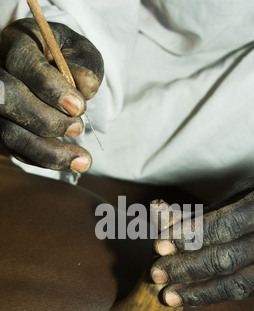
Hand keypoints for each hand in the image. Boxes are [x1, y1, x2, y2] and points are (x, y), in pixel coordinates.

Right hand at [0, 19, 103, 171]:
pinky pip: (20, 152)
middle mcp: (0, 75)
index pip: (23, 64)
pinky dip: (47, 161)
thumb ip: (85, 67)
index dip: (49, 87)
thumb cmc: (72, 60)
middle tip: (78, 128)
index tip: (79, 107)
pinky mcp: (9, 130)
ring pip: (10, 133)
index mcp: (18, 44)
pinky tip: (73, 163)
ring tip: (83, 159)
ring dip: (48, 152)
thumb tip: (86, 86)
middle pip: (6, 100)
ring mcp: (1, 108)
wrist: (64, 75)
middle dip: (44, 119)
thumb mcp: (84, 55)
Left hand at [151, 168, 253, 305]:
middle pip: (227, 257)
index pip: (225, 225)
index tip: (161, 245)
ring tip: (168, 296)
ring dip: (199, 292)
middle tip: (156, 272)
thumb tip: (174, 221)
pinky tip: (193, 296)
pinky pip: (248, 291)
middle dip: (186, 267)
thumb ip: (218, 206)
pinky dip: (217, 295)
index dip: (190, 237)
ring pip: (238, 283)